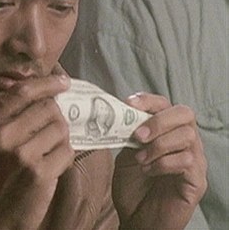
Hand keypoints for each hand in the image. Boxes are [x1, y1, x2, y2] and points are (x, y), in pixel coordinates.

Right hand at [0, 75, 73, 229]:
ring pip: (60, 128)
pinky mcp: (39, 173)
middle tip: (54, 129)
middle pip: (47, 108)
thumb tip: (39, 95)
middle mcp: (1, 135)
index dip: (46, 83)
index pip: (21, 92)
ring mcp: (21, 154)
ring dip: (61, 138)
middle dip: (57, 116)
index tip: (63, 82)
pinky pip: (66, 152)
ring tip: (50, 151)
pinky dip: (65, 157)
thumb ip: (4, 119)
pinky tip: (52, 166)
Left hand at [112, 93, 206, 229]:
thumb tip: (119, 113)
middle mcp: (185, 142)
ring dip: (158, 146)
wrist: (137, 218)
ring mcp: (195, 160)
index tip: (129, 103)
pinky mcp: (197, 180)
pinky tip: (149, 171)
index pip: (167, 104)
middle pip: (185, 114)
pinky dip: (164, 163)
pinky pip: (187, 161)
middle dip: (158, 120)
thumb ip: (128, 134)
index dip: (149, 100)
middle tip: (138, 135)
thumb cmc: (133, 185)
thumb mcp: (125, 153)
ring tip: (141, 160)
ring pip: (187, 136)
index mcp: (167, 131)